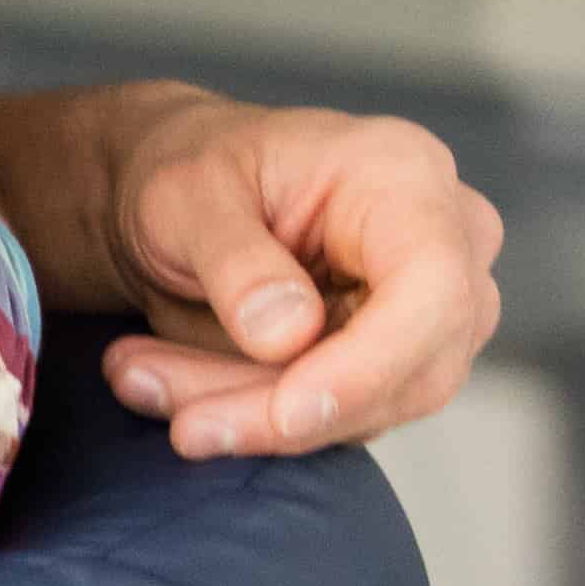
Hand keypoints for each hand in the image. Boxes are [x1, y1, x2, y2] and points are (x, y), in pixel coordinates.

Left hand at [0, 81, 506, 461]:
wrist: (183, 193)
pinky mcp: (400, 358)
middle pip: (408, 366)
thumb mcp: (184, 194)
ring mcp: (435, 306)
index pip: (432, 290)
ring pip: (373, 407)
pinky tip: (172, 385)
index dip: (368, 367)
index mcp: (404, 175)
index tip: (285, 416)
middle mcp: (445, 242)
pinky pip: (342, 416)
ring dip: (252, 414)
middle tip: (170, 412)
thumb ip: (235, 260)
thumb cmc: (191, 169)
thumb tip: (287, 338)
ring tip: (139, 379)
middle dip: (280, 405)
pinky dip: (254, 416)